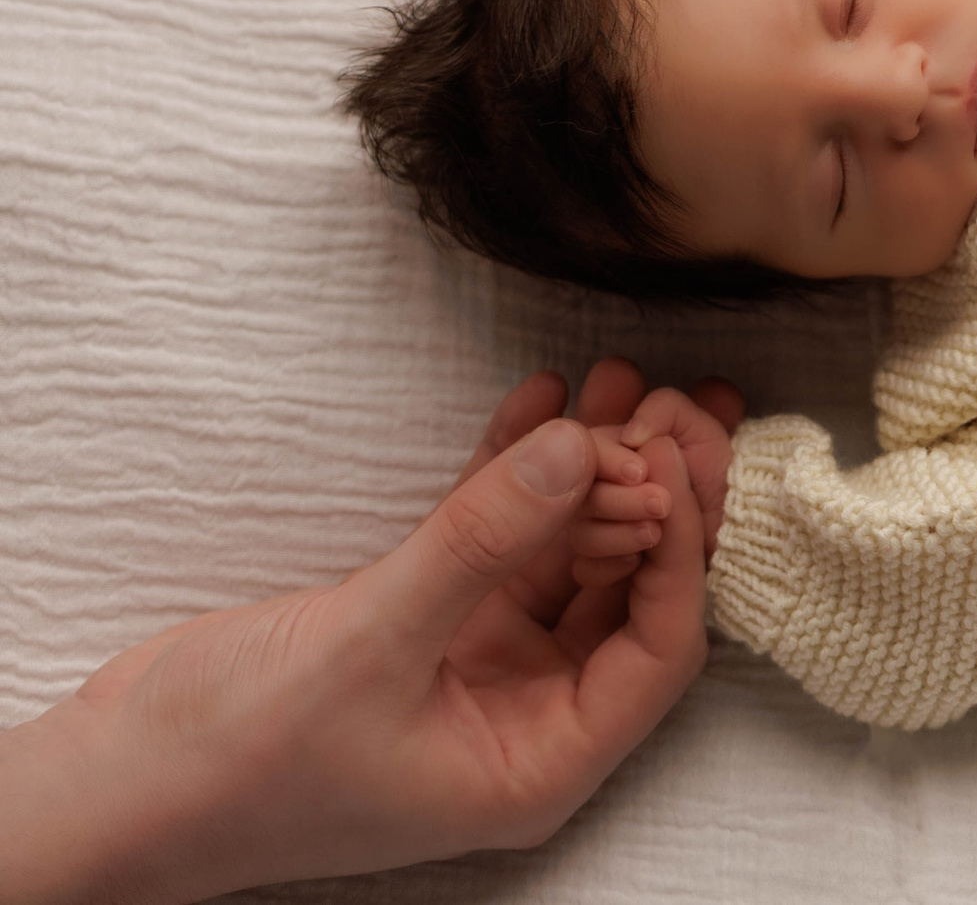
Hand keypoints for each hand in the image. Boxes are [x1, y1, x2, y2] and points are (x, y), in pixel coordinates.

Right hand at [1, 360, 738, 901]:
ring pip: (567, 549)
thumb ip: (480, 541)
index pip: (657, 648)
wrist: (113, 781)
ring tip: (618, 376)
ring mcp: (478, 663)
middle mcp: (525, 714)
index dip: (680, 548)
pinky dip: (519, 468)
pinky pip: (499, 533)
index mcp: (539, 761)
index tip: (677, 456)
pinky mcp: (428, 617)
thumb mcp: (370, 644)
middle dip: (653, 489)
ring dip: (594, 466)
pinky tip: (542, 396)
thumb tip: (580, 449)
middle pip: (628, 587)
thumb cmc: (235, 764)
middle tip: (667, 398)